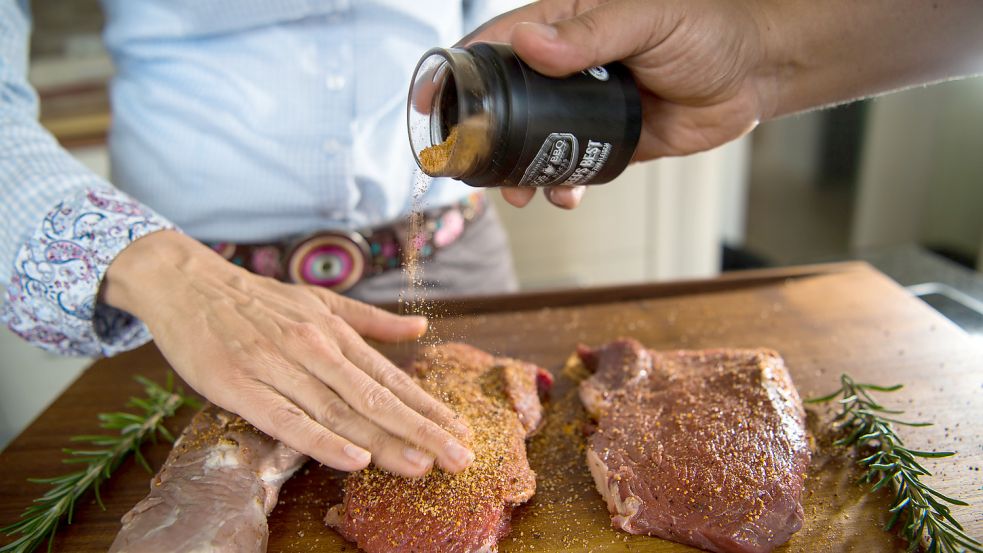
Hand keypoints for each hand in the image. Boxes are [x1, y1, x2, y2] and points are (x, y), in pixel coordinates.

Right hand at [102, 230, 473, 477]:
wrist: (187, 283)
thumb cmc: (257, 300)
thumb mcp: (320, 302)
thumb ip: (371, 322)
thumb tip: (421, 331)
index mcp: (335, 332)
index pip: (389, 378)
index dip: (427, 407)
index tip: (460, 432)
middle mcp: (314, 348)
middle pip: (374, 398)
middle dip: (421, 430)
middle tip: (459, 459)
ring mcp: (277, 367)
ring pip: (339, 411)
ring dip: (383, 441)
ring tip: (422, 465)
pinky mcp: (240, 386)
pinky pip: (286, 419)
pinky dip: (321, 440)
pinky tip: (353, 460)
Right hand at [462, 0, 773, 209]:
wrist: (754, 75)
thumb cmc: (706, 29)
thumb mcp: (646, 19)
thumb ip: (589, 35)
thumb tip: (528, 43)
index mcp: (566, 26)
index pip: (498, 45)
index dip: (459, 72)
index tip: (432, 101)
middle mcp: (568, 67)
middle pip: (506, 101)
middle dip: (484, 136)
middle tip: (471, 167)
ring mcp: (585, 107)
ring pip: (534, 141)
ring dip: (518, 169)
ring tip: (519, 193)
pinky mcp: (608, 141)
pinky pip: (572, 164)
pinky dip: (561, 183)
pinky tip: (564, 195)